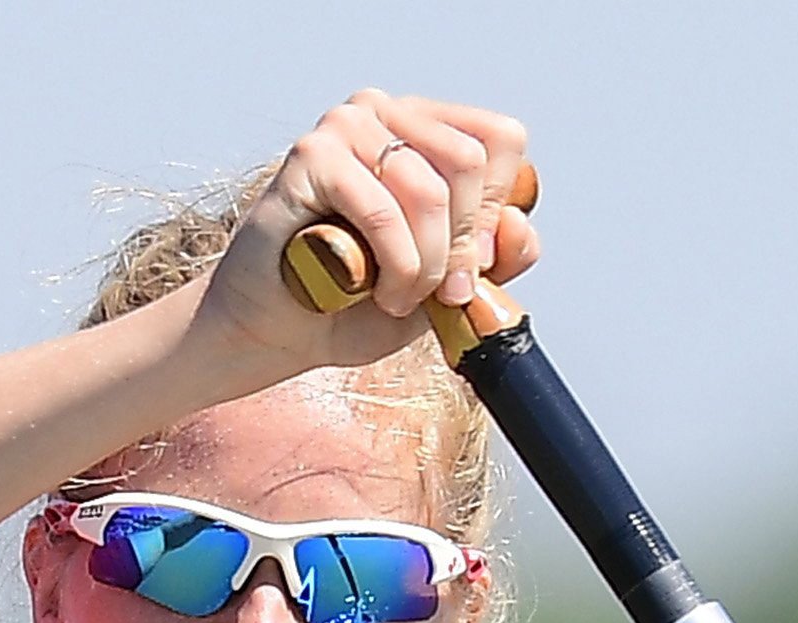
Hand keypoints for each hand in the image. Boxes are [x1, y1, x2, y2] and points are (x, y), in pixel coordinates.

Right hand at [206, 90, 536, 372]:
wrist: (277, 333)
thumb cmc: (354, 304)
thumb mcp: (445, 287)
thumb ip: (494, 259)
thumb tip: (521, 230)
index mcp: (425, 129)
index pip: (501, 139)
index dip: (495, 212)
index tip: (469, 270)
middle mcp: (386, 114)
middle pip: (470, 161)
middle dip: (462, 247)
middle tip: (437, 294)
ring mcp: (346, 126)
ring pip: (430, 191)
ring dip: (424, 268)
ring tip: (397, 300)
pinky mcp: (312, 154)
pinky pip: (385, 212)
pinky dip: (393, 267)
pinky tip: (370, 291)